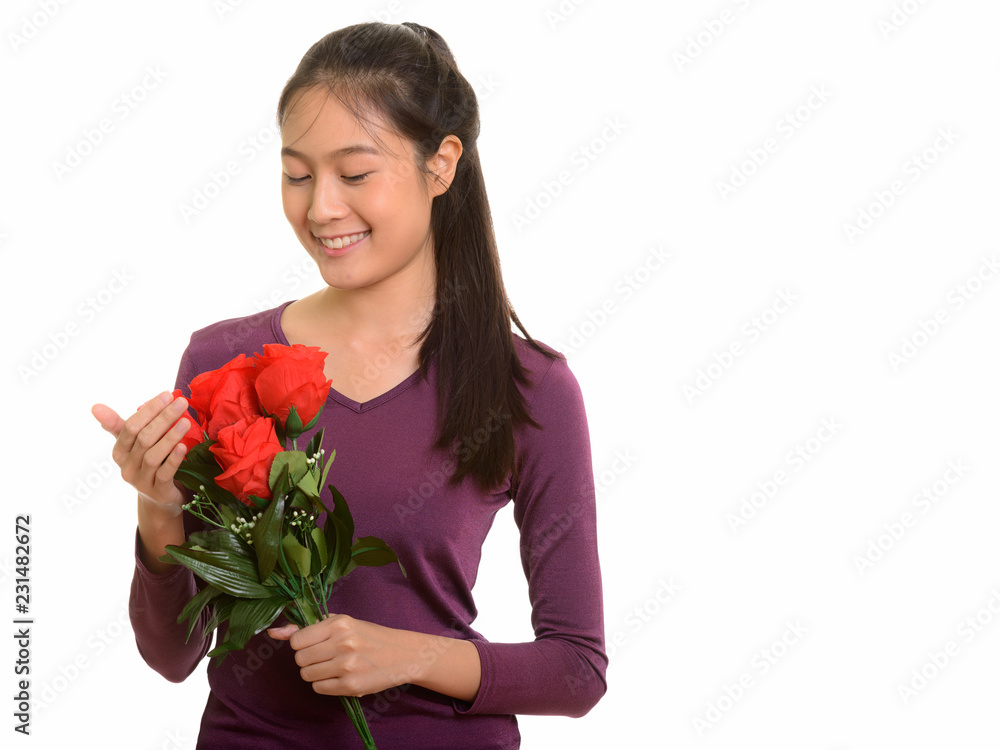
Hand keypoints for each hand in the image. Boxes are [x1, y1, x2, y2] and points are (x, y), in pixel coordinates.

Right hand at [91, 391, 190, 514]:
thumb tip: (95, 406)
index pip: (130, 427)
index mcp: (119, 452)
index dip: (149, 410)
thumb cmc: (147, 462)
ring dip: (170, 436)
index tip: (167, 394)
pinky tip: (184, 446)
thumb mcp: (134, 444)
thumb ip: (119, 425)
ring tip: (186, 421)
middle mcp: (126, 467)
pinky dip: (174, 459)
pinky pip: (165, 473)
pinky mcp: (158, 492)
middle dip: (163, 418)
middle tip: (181, 402)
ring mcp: (141, 481)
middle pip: (143, 438)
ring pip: (153, 455)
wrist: (160, 498)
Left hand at [268, 614, 419, 697]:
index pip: (297, 640)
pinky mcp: (350, 686)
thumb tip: (274, 632)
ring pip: (307, 675)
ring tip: (333, 666)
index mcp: (339, 623)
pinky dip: (325, 684)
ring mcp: (346, 666)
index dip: (302, 644)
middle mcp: (342, 643)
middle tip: (325, 656)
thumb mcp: (342, 623)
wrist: (401, 654)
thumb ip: (308, 627)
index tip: (315, 644)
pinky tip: (340, 676)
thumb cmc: (369, 636)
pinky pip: (319, 688)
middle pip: (300, 659)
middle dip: (308, 659)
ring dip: (315, 673)